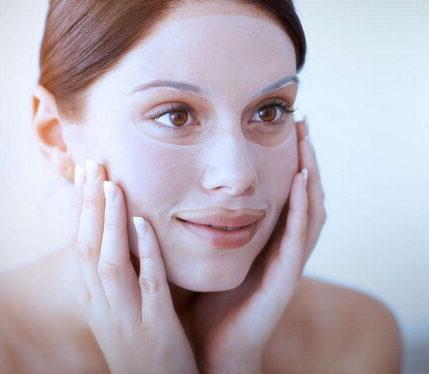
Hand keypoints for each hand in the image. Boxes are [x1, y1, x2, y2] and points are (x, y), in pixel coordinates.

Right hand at [72, 159, 197, 373]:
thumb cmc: (145, 348)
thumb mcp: (124, 312)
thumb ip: (121, 277)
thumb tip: (124, 236)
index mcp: (96, 301)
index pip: (80, 246)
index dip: (80, 209)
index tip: (85, 173)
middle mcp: (103, 307)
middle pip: (86, 247)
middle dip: (86, 205)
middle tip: (92, 162)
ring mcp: (127, 317)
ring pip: (108, 263)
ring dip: (107, 222)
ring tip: (111, 184)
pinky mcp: (156, 328)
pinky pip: (148, 284)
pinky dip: (144, 252)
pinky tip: (144, 223)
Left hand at [193, 118, 325, 373]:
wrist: (212, 350)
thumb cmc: (208, 304)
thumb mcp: (206, 253)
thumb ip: (204, 223)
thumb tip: (180, 185)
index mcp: (269, 242)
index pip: (289, 194)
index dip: (291, 161)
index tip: (284, 126)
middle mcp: (285, 249)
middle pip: (307, 196)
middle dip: (307, 159)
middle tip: (302, 123)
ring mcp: (288, 264)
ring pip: (312, 212)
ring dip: (311, 175)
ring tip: (305, 143)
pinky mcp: (285, 279)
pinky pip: (299, 238)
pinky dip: (302, 208)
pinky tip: (300, 181)